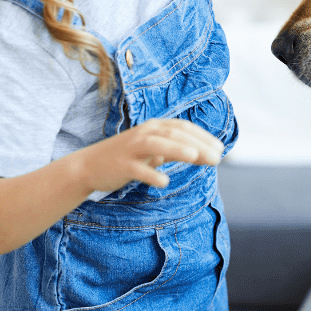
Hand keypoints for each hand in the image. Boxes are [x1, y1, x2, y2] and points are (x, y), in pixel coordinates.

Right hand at [71, 118, 224, 193]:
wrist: (90, 165)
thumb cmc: (129, 157)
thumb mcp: (155, 151)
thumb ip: (178, 151)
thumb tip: (208, 155)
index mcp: (154, 127)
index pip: (183, 127)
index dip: (203, 136)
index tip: (221, 148)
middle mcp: (144, 133)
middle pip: (173, 134)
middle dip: (197, 144)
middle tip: (217, 158)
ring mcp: (132, 148)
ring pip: (156, 144)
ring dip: (176, 149)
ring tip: (194, 156)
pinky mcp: (121, 165)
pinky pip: (138, 169)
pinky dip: (151, 175)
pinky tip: (165, 183)